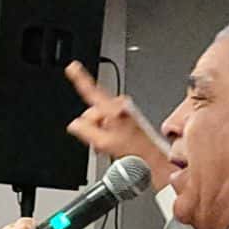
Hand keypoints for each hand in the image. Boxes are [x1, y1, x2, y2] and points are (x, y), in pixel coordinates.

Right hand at [64, 62, 175, 190]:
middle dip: (92, 126)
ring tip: (111, 146)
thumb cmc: (137, 155)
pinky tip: (115, 144)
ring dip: (101, 132)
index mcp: (114, 110)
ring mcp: (126, 111)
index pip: (91, 90)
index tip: (72, 67)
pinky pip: (110, 121)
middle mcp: (121, 106)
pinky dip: (108, 132)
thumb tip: (74, 124)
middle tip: (100, 142)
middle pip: (93, 111)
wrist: (156, 161)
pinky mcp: (129, 117)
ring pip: (101, 118)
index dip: (79, 78)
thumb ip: (85, 131)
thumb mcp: (103, 144)